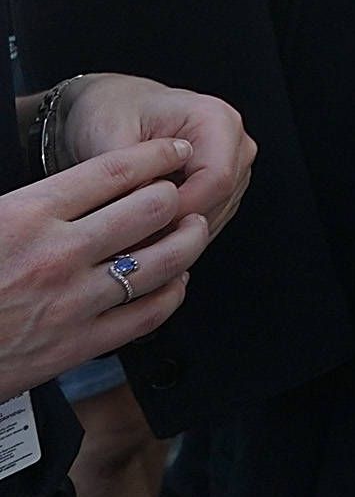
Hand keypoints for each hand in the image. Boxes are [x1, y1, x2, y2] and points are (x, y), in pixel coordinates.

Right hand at [0, 139, 208, 396]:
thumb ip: (19, 199)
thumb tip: (60, 180)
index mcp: (26, 215)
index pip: (114, 170)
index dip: (156, 156)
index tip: (172, 151)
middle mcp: (58, 254)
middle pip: (152, 208)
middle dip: (177, 193)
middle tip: (184, 189)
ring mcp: (73, 301)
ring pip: (163, 260)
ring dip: (188, 239)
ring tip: (192, 228)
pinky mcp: (78, 345)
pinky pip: (148, 314)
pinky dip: (172, 293)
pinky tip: (175, 282)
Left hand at [54, 76, 253, 240]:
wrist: (112, 106)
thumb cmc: (111, 112)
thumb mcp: (108, 136)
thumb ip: (129, 173)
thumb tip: (144, 211)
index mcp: (217, 120)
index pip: (217, 179)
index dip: (179, 209)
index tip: (138, 224)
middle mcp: (235, 143)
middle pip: (219, 201)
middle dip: (173, 225)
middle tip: (126, 236)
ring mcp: (234, 166)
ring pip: (215, 216)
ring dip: (173, 231)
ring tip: (130, 232)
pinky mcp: (225, 186)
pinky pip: (207, 220)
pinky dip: (175, 231)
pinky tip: (143, 228)